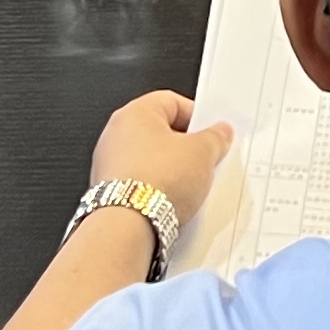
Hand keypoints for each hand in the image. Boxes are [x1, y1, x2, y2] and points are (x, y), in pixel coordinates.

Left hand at [85, 91, 232, 239]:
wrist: (128, 227)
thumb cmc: (155, 183)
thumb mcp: (203, 153)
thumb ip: (215, 137)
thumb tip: (219, 133)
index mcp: (135, 113)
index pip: (173, 102)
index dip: (198, 117)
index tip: (213, 133)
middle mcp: (116, 134)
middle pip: (161, 132)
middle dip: (187, 147)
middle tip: (205, 159)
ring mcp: (110, 164)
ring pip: (151, 160)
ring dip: (173, 170)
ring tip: (190, 185)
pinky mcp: (111, 191)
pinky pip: (142, 182)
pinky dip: (158, 189)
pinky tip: (173, 201)